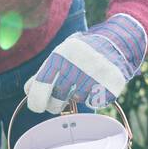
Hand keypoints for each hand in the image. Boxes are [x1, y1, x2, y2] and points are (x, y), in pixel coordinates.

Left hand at [24, 14, 146, 114]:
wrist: (118, 41)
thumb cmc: (83, 50)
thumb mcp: (62, 53)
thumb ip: (45, 71)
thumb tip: (28, 91)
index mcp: (61, 54)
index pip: (42, 84)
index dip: (36, 101)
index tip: (37, 107)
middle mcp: (78, 63)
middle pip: (57, 99)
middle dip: (55, 104)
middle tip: (57, 103)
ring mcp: (96, 74)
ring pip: (77, 100)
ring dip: (77, 96)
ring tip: (84, 82)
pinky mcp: (111, 84)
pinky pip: (95, 102)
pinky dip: (94, 98)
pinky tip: (97, 84)